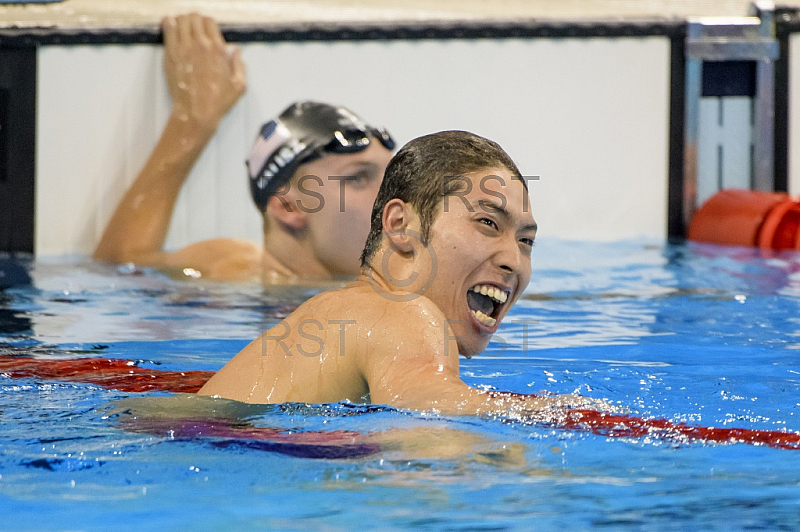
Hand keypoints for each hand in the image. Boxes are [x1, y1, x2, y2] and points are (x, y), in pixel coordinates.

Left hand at [162, 13, 245, 130]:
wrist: (196, 112)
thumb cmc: (218, 101)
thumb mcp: (239, 85)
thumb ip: (239, 65)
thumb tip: (237, 51)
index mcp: (218, 49)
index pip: (210, 22)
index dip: (208, 24)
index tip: (205, 32)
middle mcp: (201, 44)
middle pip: (194, 17)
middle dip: (194, 21)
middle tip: (193, 30)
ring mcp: (184, 47)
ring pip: (180, 19)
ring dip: (182, 21)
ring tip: (182, 30)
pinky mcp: (171, 53)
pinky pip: (167, 27)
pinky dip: (168, 24)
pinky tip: (171, 29)